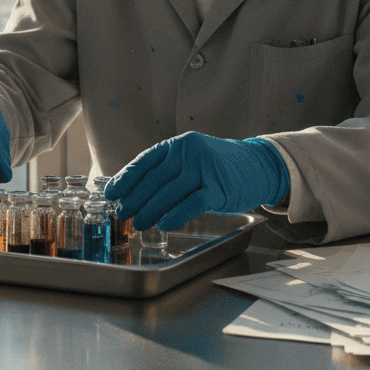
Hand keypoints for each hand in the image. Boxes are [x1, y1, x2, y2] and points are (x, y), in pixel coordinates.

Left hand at [105, 132, 289, 231]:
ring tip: (139, 223)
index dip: (126, 178)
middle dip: (135, 198)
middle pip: (155, 179)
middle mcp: (189, 152)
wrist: (258, 165)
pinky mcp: (218, 188)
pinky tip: (164, 224)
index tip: (112, 193)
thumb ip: (167, 170)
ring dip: (151, 210)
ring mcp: (205, 169)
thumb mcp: (191, 159)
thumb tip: (134, 191)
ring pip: (170, 192)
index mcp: (178, 145)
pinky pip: (192, 203)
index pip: (145, 161)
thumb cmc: (219, 166)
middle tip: (123, 213)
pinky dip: (176, 215)